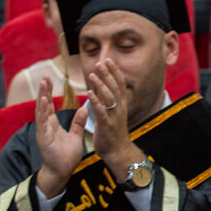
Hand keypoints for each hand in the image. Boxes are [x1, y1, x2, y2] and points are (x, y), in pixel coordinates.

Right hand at [35, 77, 88, 197]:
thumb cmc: (66, 156)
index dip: (49, 93)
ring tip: (43, 83)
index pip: (50, 106)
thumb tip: (83, 108)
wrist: (62, 172)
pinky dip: (43, 110)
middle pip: (43, 105)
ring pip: (41, 110)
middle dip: (44, 91)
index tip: (50, 80)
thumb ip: (77, 122)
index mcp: (52, 125)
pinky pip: (42, 122)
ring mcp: (43, 131)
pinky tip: (44, 100)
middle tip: (45, 77)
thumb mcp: (75, 135)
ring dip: (42, 96)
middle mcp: (46, 126)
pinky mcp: (43, 137)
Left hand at [88, 58, 142, 180]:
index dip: (114, 71)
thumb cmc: (113, 132)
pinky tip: (89, 93)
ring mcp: (114, 116)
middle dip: (108, 74)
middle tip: (101, 62)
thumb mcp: (115, 113)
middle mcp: (120, 108)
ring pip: (109, 97)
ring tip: (93, 74)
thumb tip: (105, 87)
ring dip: (101, 84)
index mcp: (121, 104)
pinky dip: (96, 101)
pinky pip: (101, 111)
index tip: (108, 60)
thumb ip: (110, 100)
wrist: (118, 151)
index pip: (119, 84)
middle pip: (115, 87)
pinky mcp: (107, 125)